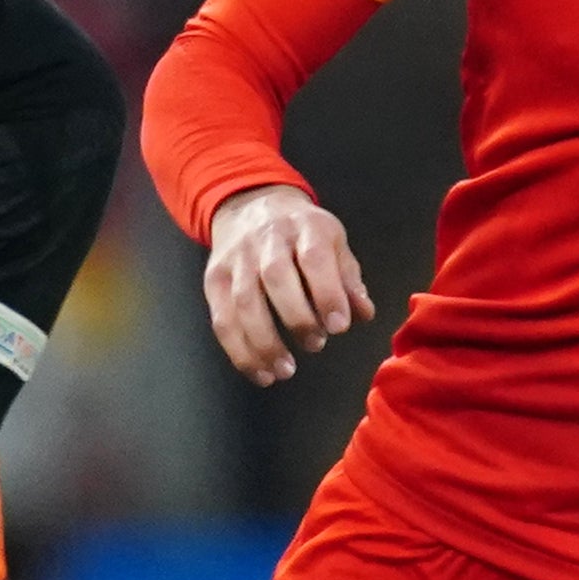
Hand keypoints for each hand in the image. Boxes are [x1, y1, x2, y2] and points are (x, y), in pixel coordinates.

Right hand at [203, 184, 373, 386]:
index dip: (327, 293)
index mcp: (305, 227)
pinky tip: (261, 373)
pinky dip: (240, 352)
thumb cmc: (302, 234)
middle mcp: (267, 240)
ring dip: (264, 342)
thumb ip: (348, 280)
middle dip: (297, 317)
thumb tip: (362, 314)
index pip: (314, 258)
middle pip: (276, 277)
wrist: (250, 206)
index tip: (339, 326)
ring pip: (244, 301)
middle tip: (316, 345)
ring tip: (285, 370)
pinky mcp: (215, 280)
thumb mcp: (333, 243)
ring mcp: (236, 259)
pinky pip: (223, 320)